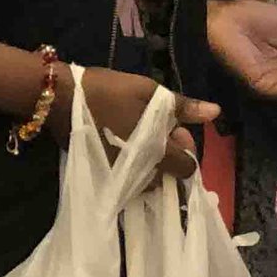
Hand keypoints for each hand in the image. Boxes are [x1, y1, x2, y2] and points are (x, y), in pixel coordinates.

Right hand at [71, 67, 218, 179]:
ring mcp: (122, 181)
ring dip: (150, 165)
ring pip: (148, 182)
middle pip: (168, 176)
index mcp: (158, 152)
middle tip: (152, 130)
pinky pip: (128, 184)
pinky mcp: (104, 181)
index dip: (186, 149)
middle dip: (168, 157)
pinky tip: (122, 149)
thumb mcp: (148, 92)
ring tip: (136, 138)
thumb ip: (183, 107)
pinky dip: (132, 171)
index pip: (187, 167)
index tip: (175, 130)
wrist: (60, 99)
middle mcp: (142, 174)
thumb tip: (216, 112)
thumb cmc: (107, 93)